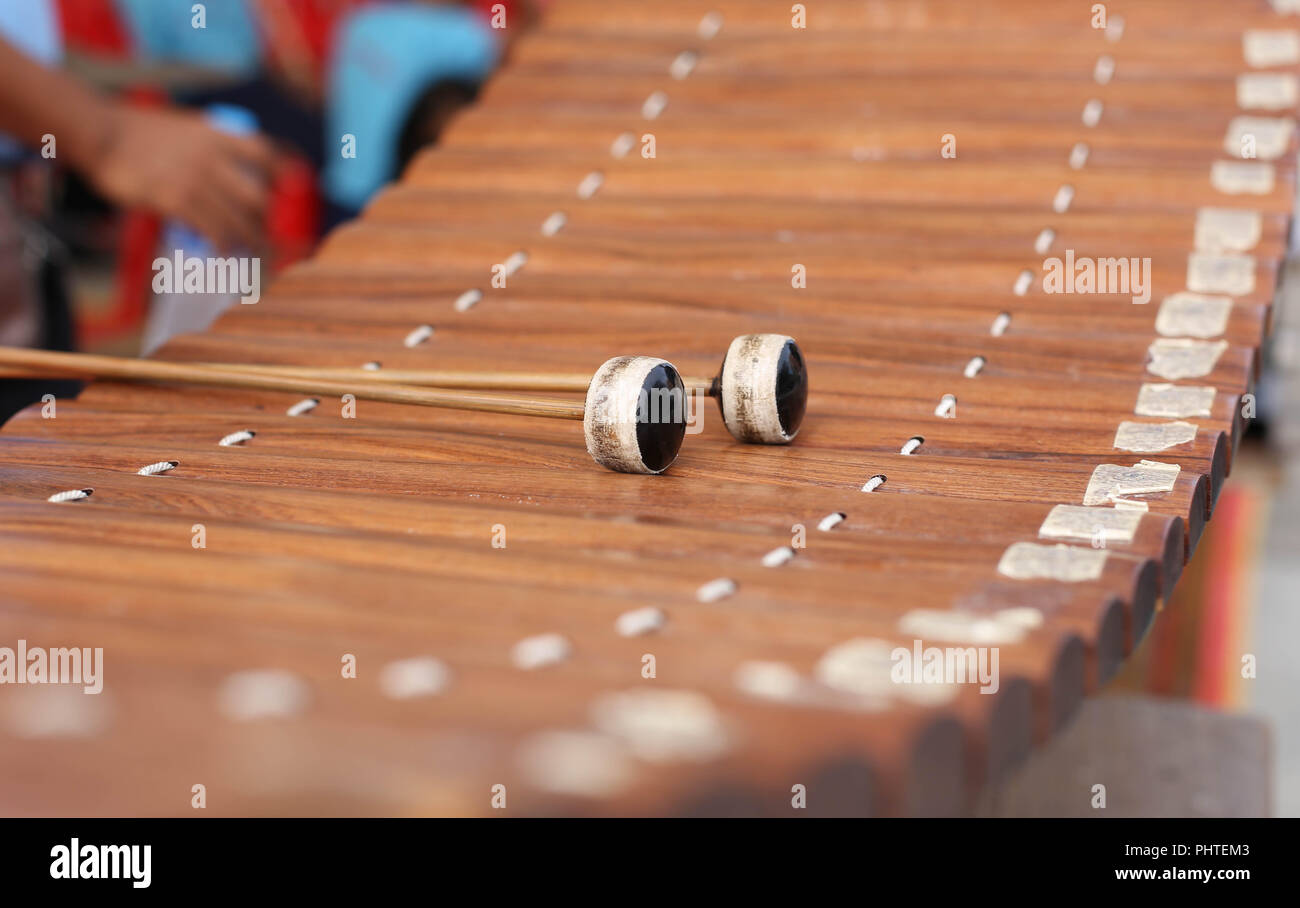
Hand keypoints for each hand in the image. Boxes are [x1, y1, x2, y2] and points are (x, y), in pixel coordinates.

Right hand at [84, 105, 275, 250]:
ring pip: (238, 219)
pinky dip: (223, 245)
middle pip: (257, 196)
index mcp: (216, 135)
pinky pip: (212, 229)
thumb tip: (227, 173)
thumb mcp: (183, 127)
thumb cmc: (136, 132)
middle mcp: (211, 156)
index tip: (286, 191)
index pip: (264, 153)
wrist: (100, 133)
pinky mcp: (175, 199)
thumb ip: (208, 146)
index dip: (281, 174)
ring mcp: (195, 178)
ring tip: (247, 251)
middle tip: (258, 231)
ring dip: (247, 240)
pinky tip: (223, 252)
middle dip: (262, 219)